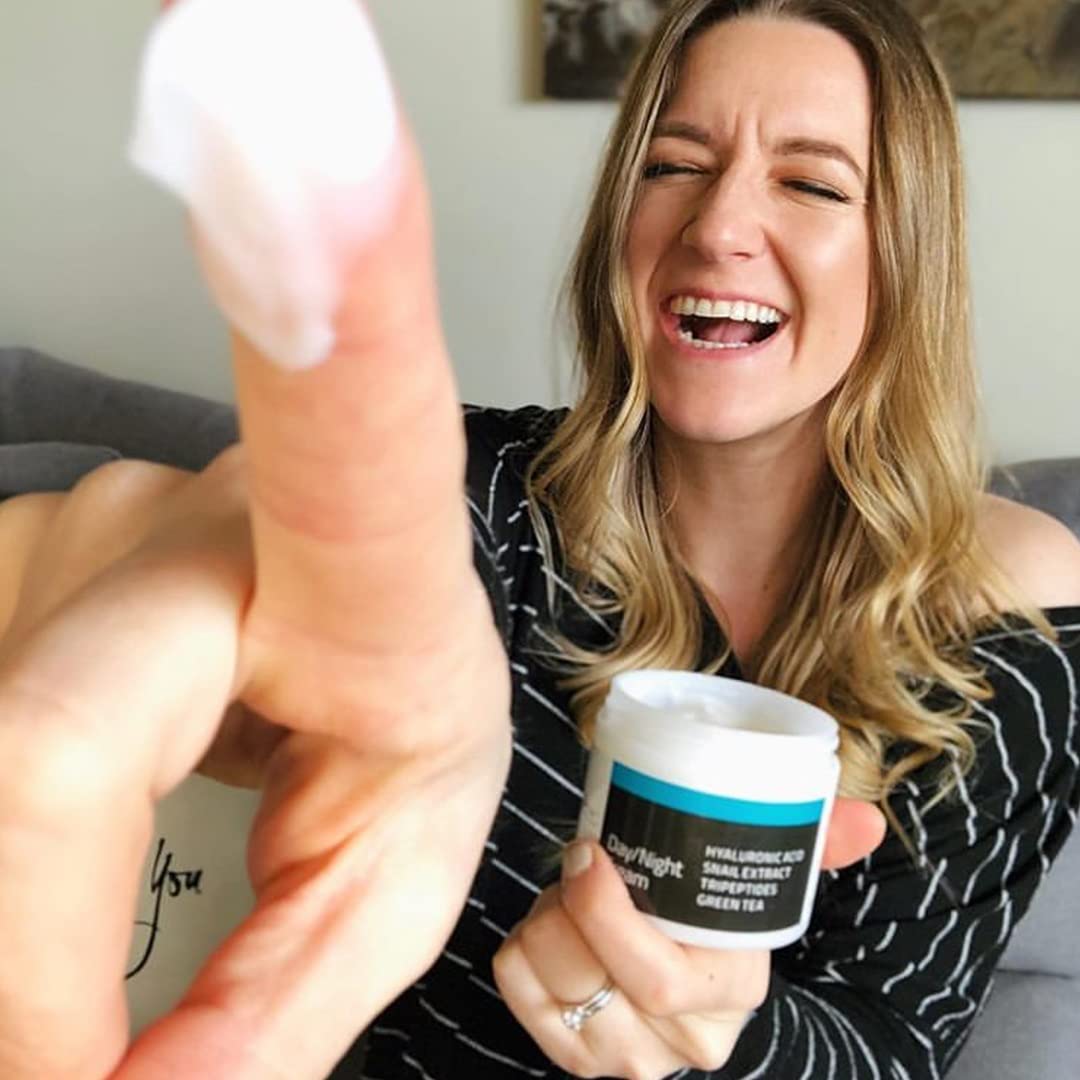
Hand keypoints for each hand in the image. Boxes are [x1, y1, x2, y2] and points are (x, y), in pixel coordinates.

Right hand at [0, 59, 507, 1079]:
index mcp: (361, 566)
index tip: (315, 114)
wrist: (343, 654)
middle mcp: (183, 518)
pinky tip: (43, 897)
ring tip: (66, 998)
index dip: (330, 277)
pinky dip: (2, 882)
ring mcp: (52, 533)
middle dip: (34, 976)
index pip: (351, 418)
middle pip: (41, 757)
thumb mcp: (392, 862)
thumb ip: (282, 996)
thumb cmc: (393, 731)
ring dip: (17, 945)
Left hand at [493, 798, 885, 1077]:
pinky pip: (518, 990)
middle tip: (579, 857)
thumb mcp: (765, 883)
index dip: (607, 913)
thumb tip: (869, 820)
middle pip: (594, 978)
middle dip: (569, 907)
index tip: (590, 850)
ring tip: (575, 891)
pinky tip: (555, 923)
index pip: (658, 978)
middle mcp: (679, 1043)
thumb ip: (812, 844)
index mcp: (731, 992)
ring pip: (550, 979)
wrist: (692, 983)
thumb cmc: (719, 922)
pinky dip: (522, 944)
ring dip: (548, 918)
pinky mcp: (572, 1055)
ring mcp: (622, 1057)